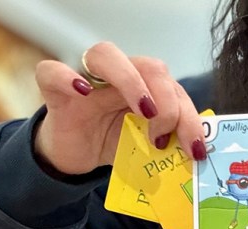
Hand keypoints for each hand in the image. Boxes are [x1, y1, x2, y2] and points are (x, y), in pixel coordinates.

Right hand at [33, 42, 206, 174]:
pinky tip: (83, 92)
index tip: (194, 149)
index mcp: (147, 86)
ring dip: (131, 81)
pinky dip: (67, 77)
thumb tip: (195, 155)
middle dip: (166, 102)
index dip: (189, 117)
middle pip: (149, 66)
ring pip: (107, 55)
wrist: (77, 155)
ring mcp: (86, 78)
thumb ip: (168, 143)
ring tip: (143, 112)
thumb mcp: (145, 146)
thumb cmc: (113, 142)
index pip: (174, 88)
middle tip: (162, 135)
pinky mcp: (55, 90)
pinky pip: (53, 71)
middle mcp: (120, 75)